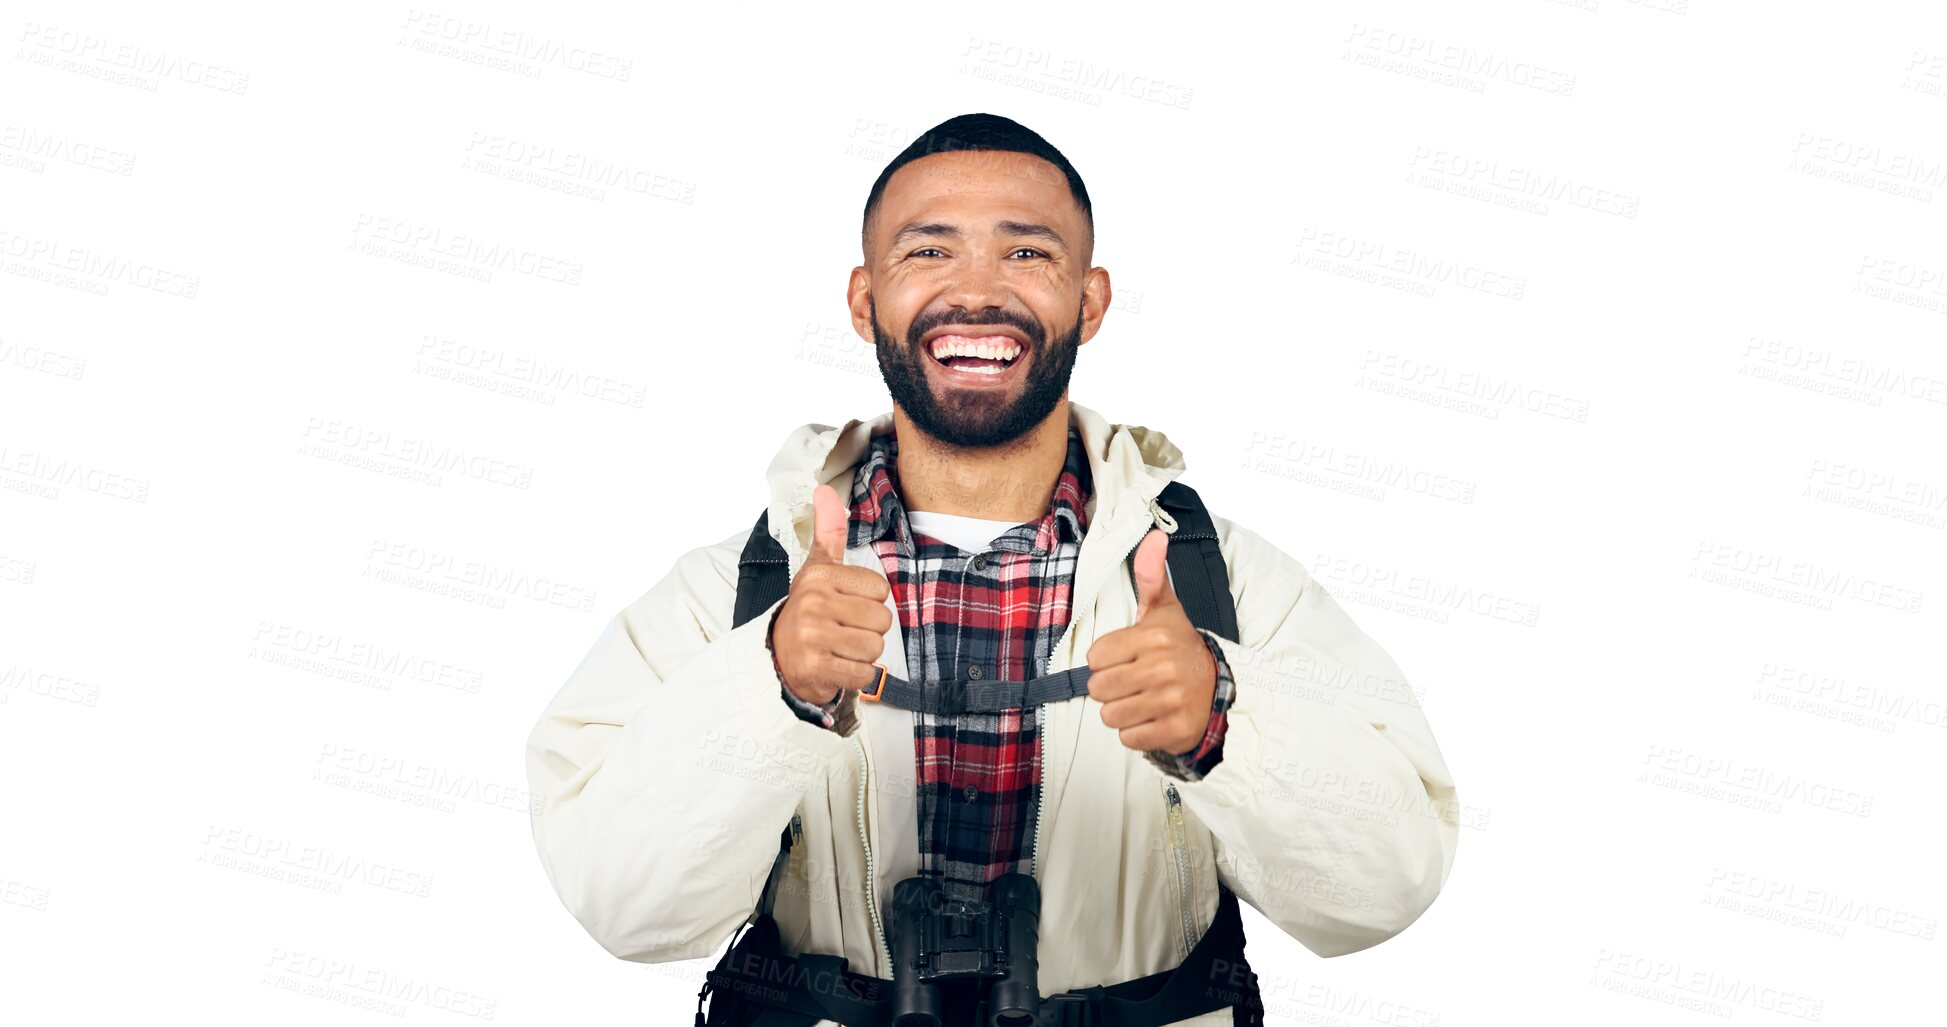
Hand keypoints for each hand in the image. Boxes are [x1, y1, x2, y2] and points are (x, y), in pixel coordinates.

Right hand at [771, 484, 893, 704]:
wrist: (779, 658)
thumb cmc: (810, 610)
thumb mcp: (818, 569)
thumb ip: (828, 531)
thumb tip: (823, 490)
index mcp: (818, 576)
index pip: (881, 590)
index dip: (869, 602)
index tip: (845, 606)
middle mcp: (813, 603)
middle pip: (882, 620)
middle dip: (868, 630)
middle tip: (843, 631)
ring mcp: (812, 636)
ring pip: (875, 647)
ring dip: (863, 654)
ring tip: (840, 648)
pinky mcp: (816, 668)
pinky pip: (864, 673)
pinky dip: (857, 676)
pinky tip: (838, 666)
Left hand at [1085, 528, 1218, 754]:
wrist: (1217, 687)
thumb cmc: (1179, 646)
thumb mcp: (1164, 609)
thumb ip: (1151, 574)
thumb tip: (1155, 535)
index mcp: (1154, 637)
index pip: (1095, 656)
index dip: (1106, 659)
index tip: (1127, 657)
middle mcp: (1163, 668)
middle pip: (1099, 688)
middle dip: (1111, 688)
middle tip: (1134, 681)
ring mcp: (1171, 701)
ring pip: (1110, 716)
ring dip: (1122, 711)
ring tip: (1143, 699)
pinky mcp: (1175, 730)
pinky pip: (1129, 737)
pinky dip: (1136, 732)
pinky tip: (1153, 717)